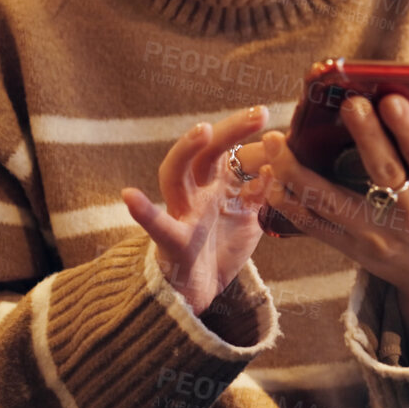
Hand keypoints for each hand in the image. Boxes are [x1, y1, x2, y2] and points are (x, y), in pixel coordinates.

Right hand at [123, 106, 269, 313]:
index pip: (228, 149)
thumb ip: (261, 190)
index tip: (267, 114)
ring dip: (186, 150)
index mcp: (214, 183)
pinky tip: (130, 195)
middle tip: (259, 114)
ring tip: (203, 131)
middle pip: (205, 152)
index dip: (245, 131)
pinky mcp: (173, 242)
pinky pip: (158, 226)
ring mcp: (182, 213)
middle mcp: (196, 191)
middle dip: (230, 130)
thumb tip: (278, 164)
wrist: (196, 293)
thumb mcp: (249, 216)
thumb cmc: (218, 248)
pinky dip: (144, 212)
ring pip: (174, 174)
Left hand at [254, 96, 408, 358]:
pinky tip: (270, 178)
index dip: (407, 130)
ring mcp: (377, 238)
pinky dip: (290, 203)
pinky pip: (316, 226)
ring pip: (334, 203)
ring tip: (275, 142)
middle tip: (347, 104)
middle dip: (365, 138)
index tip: (389, 99)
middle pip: (384, 175)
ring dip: (300, 173)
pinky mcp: (352, 250)